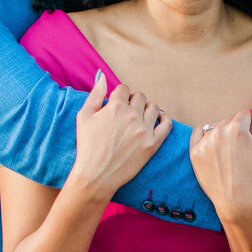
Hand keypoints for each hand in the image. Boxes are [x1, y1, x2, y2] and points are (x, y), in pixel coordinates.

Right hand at [71, 73, 169, 200]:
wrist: (96, 175)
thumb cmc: (87, 146)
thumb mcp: (84, 116)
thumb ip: (95, 94)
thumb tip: (102, 75)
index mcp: (115, 106)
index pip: (124, 89)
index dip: (119, 95)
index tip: (117, 104)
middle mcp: (132, 115)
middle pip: (140, 97)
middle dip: (133, 101)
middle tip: (127, 113)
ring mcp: (144, 130)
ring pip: (154, 108)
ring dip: (147, 109)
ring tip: (140, 117)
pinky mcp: (152, 144)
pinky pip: (167, 124)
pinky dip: (164, 119)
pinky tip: (157, 121)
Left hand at [189, 102, 251, 224]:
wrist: (237, 200)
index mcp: (237, 128)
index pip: (243, 115)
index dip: (250, 126)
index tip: (251, 138)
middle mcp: (218, 132)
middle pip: (229, 120)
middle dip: (236, 129)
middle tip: (241, 148)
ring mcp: (204, 142)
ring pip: (215, 126)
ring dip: (222, 133)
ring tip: (229, 151)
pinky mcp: (194, 152)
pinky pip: (198, 133)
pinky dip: (206, 134)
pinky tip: (214, 143)